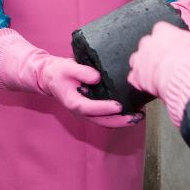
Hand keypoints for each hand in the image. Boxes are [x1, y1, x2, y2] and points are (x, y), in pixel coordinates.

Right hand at [0, 29, 137, 127]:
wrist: (49, 77)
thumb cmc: (58, 71)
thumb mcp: (66, 67)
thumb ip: (81, 71)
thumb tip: (97, 77)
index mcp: (73, 102)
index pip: (90, 108)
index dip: (105, 108)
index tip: (119, 105)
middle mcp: (81, 111)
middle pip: (103, 121)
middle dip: (121, 121)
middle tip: (138, 116)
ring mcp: (87, 112)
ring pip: (107, 122)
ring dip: (123, 121)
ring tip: (140, 115)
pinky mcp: (92, 109)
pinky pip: (107, 116)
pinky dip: (120, 116)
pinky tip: (132, 110)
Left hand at [128, 22, 189, 97]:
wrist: (186, 77)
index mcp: (162, 30)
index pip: (161, 30)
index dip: (168, 40)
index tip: (175, 46)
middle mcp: (147, 41)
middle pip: (147, 44)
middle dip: (154, 52)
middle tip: (166, 62)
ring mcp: (140, 59)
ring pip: (137, 59)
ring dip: (144, 65)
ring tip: (156, 74)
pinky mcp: (136, 76)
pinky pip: (134, 78)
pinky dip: (140, 81)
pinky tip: (150, 85)